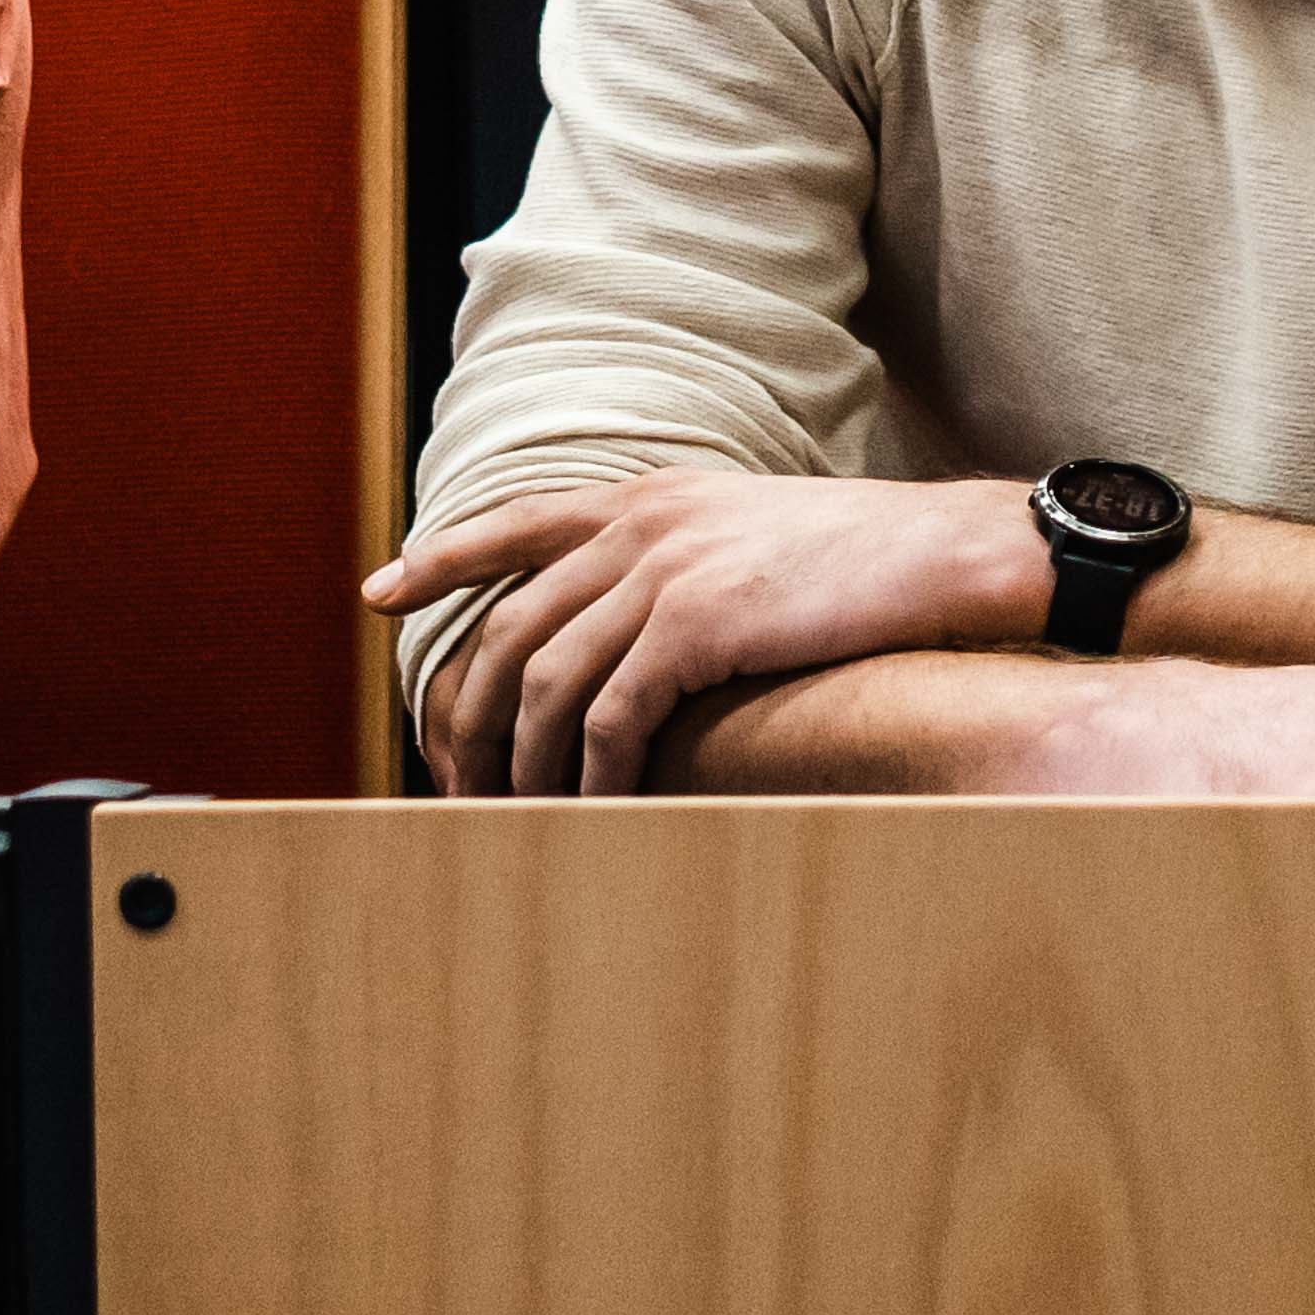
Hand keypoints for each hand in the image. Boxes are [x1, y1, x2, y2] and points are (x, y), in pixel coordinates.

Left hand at [374, 471, 1045, 797]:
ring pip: (546, 680)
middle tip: (450, 776)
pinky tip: (590, 813)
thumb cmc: (855, 560)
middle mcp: (639, 525)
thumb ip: (673, 559)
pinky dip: (589, 774)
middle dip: (465, 709)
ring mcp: (664, 571)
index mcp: (645, 497)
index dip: (439, 560)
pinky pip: (611, 716)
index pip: (513, 523)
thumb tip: (624, 624)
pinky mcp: (698, 624)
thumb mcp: (743, 530)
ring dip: (520, 761)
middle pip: (508, 625)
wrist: (936, 553)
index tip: (377, 594)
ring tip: (512, 816)